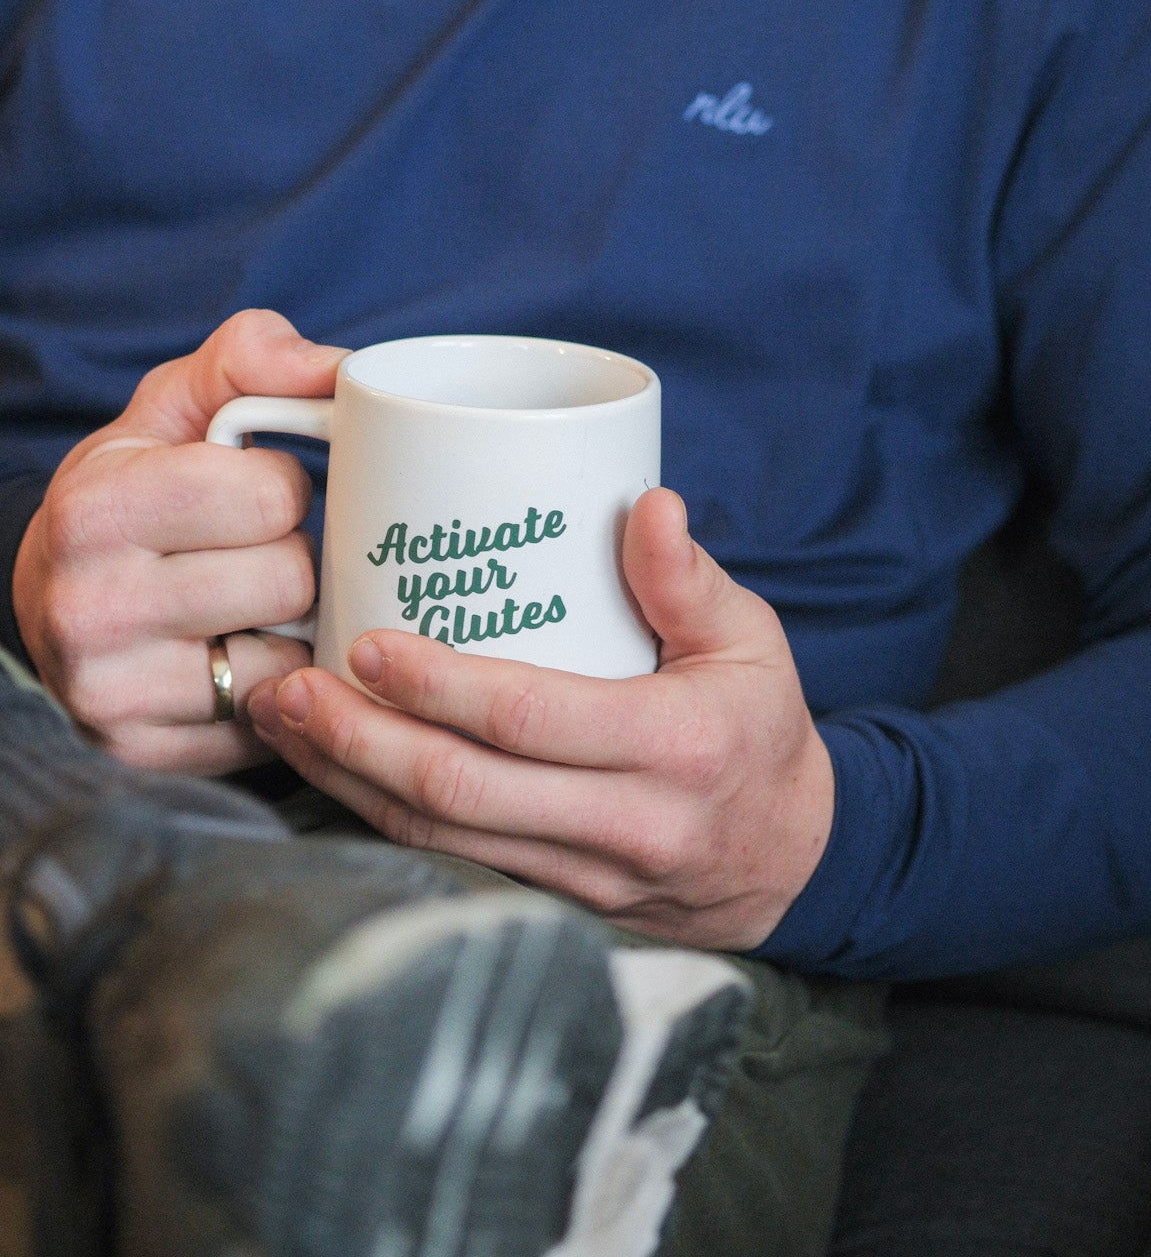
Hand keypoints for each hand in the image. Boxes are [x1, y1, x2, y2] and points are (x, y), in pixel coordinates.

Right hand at [13, 310, 346, 772]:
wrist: (50, 591)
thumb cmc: (136, 484)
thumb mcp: (174, 403)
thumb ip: (254, 358)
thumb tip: (343, 371)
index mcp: (99, 508)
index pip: (271, 496)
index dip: (286, 485)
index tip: (260, 489)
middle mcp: (91, 608)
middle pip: (289, 581)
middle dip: (295, 557)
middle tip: (261, 550)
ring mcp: (111, 694)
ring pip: (288, 663)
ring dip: (293, 629)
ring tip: (258, 603)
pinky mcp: (141, 754)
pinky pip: (269, 727)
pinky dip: (276, 690)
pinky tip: (246, 655)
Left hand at [247, 488, 833, 948]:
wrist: (791, 862)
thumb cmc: (758, 727)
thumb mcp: (750, 639)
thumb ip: (689, 576)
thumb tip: (649, 502)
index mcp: (670, 746)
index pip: (531, 720)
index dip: (439, 687)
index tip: (368, 645)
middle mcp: (623, 825)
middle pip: (463, 792)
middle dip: (362, 741)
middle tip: (295, 686)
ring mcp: (583, 877)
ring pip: (441, 839)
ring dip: (349, 781)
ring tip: (283, 720)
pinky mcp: (552, 899)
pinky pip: (450, 860)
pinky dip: (379, 814)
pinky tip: (331, 767)